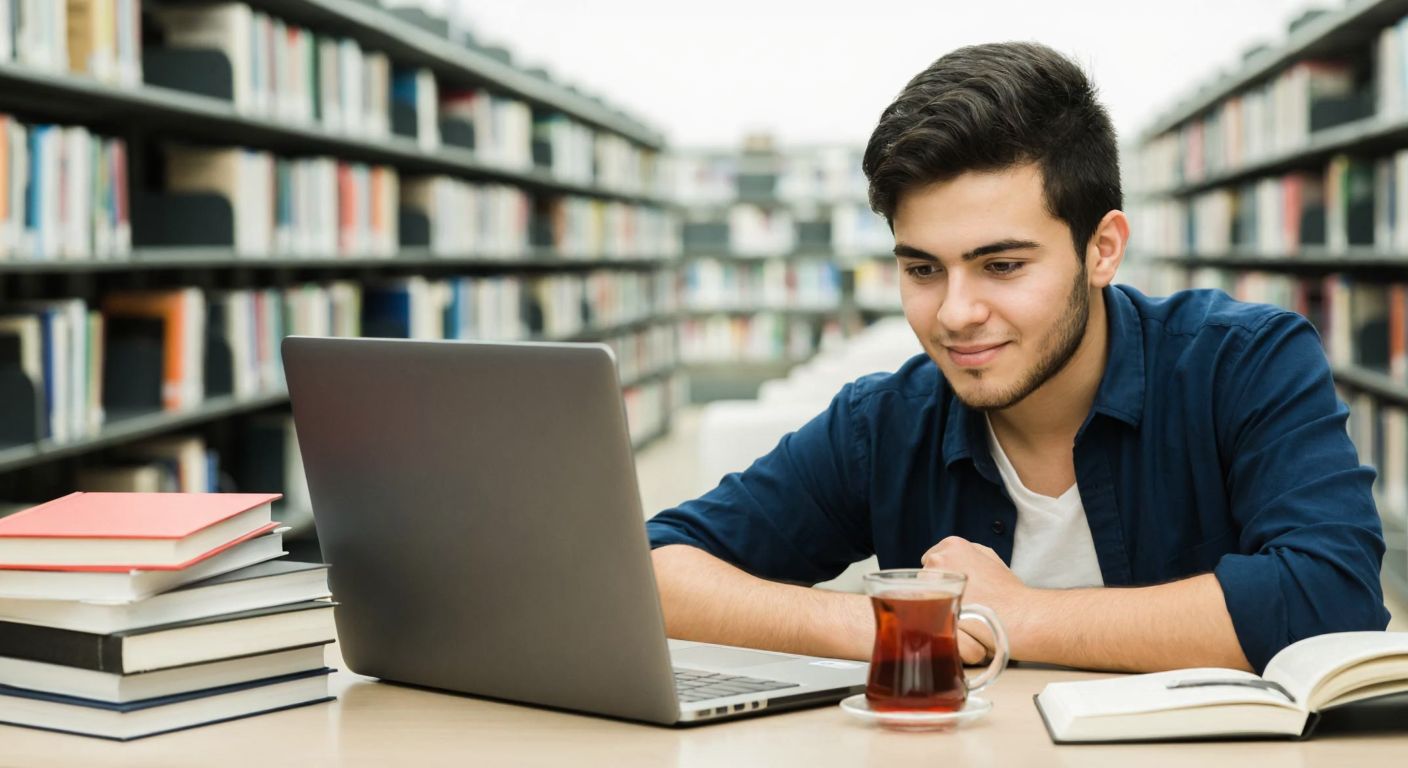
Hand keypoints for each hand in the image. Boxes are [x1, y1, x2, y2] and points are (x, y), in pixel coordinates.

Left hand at [921, 536, 1027, 663]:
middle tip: (959, 603)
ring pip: (921, 594)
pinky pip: (920, 611)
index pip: (933, 560)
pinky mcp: (928, 603)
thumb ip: (970, 553)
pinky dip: (930, 618)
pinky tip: (950, 622)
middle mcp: (938, 558)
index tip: (957, 588)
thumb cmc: (1009, 593)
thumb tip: (954, 556)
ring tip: (958, 614)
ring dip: (932, 604)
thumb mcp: (992, 560)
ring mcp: (931, 580)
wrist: (1018, 617)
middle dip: (936, 588)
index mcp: (952, 545)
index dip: (944, 576)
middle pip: (925, 576)